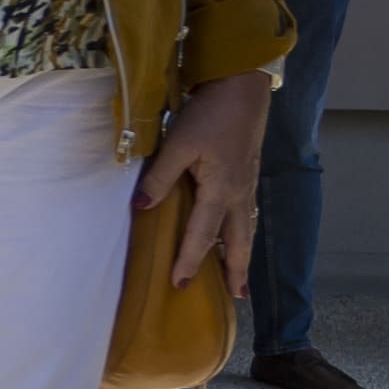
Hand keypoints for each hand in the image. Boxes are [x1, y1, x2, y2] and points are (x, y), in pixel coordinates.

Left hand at [142, 67, 273, 296]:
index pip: (202, 235)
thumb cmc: (208, 115)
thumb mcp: (178, 144)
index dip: (189, 260)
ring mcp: (247, 185)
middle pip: (238, 241)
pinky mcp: (248, 175)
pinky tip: (237, 236)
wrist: (242, 90)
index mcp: (221, 191)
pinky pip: (247, 214)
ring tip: (239, 279)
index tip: (178, 284)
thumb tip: (140, 208)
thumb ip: (159, 178)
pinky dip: (243, 233)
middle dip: (235, 270)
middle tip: (235, 298)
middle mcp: (239, 194)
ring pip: (246, 229)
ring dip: (242, 255)